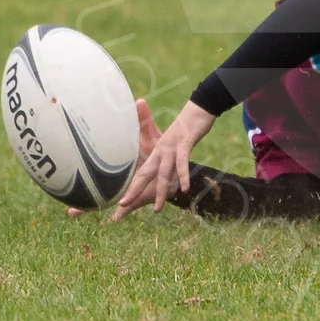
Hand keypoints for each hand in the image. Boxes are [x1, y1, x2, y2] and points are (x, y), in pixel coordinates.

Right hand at [66, 98, 161, 218]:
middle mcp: (119, 180)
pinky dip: (123, 211)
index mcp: (118, 166)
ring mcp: (127, 189)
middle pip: (97, 189)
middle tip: (63, 205)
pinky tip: (114, 218)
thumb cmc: (161, 149)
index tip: (61, 174)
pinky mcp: (141, 197)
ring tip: (74, 213)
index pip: (97, 170)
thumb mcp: (151, 135)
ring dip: (88, 206)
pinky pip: (131, 206)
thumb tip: (139, 101)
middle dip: (80, 199)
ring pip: (108, 201)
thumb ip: (144, 121)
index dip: (81, 172)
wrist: (176, 165)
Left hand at [112, 101, 216, 220]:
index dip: (133, 186)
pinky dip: (183, 175)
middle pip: (146, 173)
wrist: (198, 110)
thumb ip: (171, 157)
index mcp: (157, 152)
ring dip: (161, 192)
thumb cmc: (187, 127)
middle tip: (123, 205)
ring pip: (164, 172)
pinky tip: (184, 189)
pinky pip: (182, 162)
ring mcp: (172, 147)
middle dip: (135, 190)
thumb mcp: (176, 142)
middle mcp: (161, 150)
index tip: (121, 204)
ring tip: (157, 210)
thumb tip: (166, 153)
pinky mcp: (185, 142)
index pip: (142, 171)